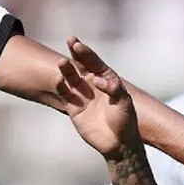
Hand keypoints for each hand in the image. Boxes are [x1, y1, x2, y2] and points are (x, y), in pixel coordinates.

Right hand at [58, 37, 138, 157]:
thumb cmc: (125, 121)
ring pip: (71, 78)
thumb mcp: (124, 103)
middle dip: (75, 53)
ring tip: (61, 62)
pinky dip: (60, 87)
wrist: (117, 143)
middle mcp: (92, 85)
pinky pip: (65, 94)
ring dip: (66, 70)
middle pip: (81, 65)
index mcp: (106, 80)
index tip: (78, 45)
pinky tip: (58, 80)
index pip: (94, 62)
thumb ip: (113, 89)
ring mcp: (82, 95)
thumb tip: (97, 80)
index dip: (86, 53)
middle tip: (70, 41)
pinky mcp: (73, 108)